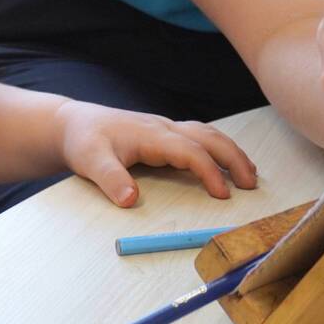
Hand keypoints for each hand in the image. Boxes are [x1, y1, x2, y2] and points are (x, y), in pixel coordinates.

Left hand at [55, 100, 258, 206]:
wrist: (73, 123)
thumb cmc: (83, 140)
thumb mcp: (90, 161)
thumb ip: (110, 179)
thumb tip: (130, 200)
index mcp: (150, 134)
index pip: (189, 150)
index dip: (208, 172)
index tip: (223, 195)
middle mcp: (163, 127)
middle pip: (208, 137)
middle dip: (233, 158)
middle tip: (250, 184)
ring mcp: (164, 128)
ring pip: (207, 134)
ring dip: (230, 151)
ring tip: (249, 173)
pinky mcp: (162, 133)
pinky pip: (198, 136)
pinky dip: (217, 147)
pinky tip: (224, 160)